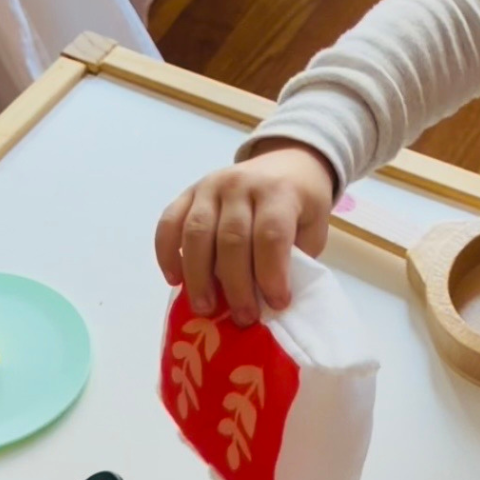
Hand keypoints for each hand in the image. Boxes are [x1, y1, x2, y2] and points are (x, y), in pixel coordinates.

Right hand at [154, 140, 336, 324]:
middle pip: (232, 239)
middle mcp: (241, 185)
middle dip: (236, 285)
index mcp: (278, 193)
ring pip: (197, 232)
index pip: (270, 235)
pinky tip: (174, 280)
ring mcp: (211, 186)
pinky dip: (167, 253)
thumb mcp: (311, 229)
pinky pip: (169, 222)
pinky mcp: (189, 192)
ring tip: (205, 308)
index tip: (276, 303)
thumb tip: (267, 301)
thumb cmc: (301, 206)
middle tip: (242, 317)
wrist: (288, 162)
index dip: (271, 274)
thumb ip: (294, 259)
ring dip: (198, 276)